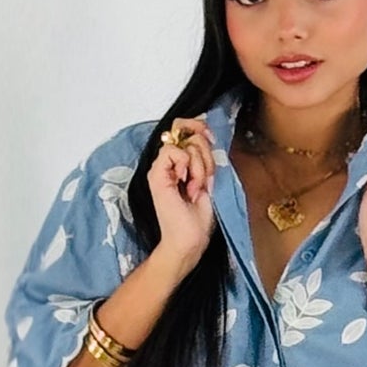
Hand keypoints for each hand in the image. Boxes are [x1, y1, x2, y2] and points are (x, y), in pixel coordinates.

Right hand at [148, 117, 217, 271]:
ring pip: (185, 144)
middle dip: (205, 153)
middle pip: (187, 131)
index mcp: (179, 163)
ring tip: (196, 188)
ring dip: (200, 167)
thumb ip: (205, 158)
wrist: (189, 240)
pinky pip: (174, 151)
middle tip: (204, 178)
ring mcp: (160, 168)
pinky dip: (188, 166)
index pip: (183, 128)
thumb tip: (206, 136)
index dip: (198, 127)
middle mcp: (168, 163)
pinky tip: (187, 185)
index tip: (210, 138)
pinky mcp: (156, 174)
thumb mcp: (208, 179)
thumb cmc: (197, 218)